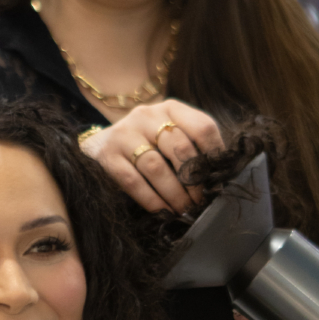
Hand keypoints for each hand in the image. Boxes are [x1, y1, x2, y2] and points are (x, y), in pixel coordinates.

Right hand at [79, 99, 223, 212]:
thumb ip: (190, 145)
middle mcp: (146, 115)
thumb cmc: (145, 144)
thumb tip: (217, 176)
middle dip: (194, 179)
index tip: (219, 177)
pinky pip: (133, 181)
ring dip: (174, 193)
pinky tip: (162, 211)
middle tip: (201, 200)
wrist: (99, 144)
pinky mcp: (107, 155)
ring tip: (184, 209)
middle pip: (179, 147)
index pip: (202, 126)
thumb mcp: (168, 135)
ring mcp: (124, 134)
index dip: (215, 154)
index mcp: (170, 108)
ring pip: (156, 166)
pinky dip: (151, 199)